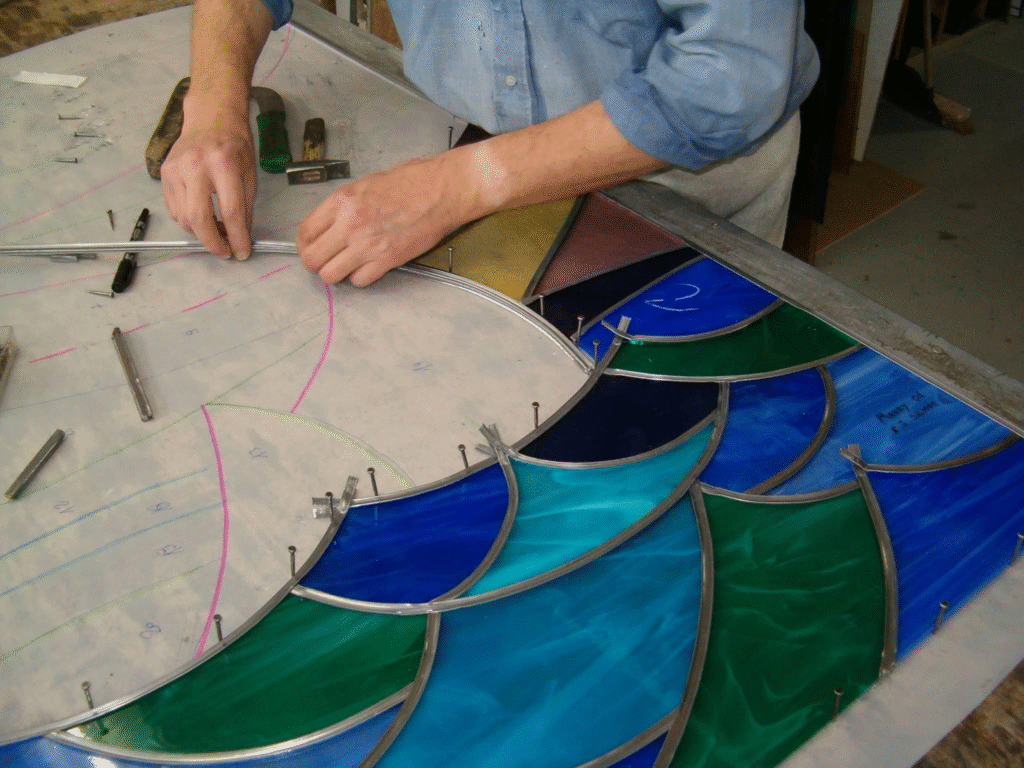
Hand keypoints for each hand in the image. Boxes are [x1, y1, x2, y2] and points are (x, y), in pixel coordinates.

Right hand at [161, 104, 256, 260]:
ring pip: (183, 217)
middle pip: (199, 218)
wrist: (211, 118)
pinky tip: (202, 215)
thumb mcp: (249, 174)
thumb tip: (240, 237)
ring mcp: (176, 169)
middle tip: (224, 251)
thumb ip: (245, 207)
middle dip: (213, 242)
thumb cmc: (234, 145)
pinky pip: (174, 208)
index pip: (230, 212)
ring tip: (216, 231)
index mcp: (224, 165)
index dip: (237, 238)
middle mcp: (196, 166)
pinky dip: (188, 219)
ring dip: (201, 232)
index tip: (241, 251)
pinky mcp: (165, 173)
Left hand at [296, 154, 476, 286]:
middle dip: (316, 263)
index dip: (304, 245)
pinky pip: (360, 280)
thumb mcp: (365, 185)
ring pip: (331, 275)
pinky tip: (369, 266)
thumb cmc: (408, 182)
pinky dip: (361, 277)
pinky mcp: (387, 260)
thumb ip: (342, 207)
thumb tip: (327, 228)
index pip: (305, 232)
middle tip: (327, 261)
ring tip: (348, 265)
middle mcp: (350, 224)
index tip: (312, 248)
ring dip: (337, 273)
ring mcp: (368, 245)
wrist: (441, 191)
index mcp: (342, 201)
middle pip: (313, 260)